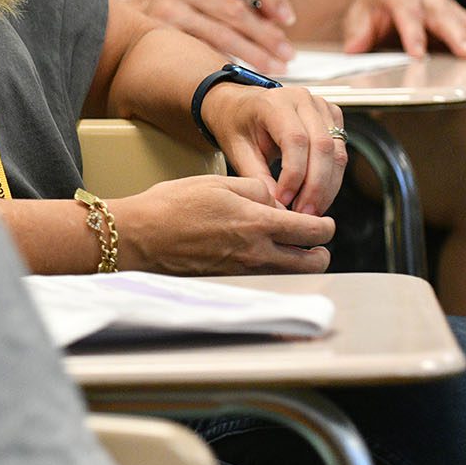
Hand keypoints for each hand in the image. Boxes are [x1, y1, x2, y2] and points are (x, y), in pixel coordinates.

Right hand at [110, 176, 334, 274]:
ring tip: (290, 247)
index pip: (312, 231)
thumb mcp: (218, 183)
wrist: (140, 237)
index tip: (325, 222)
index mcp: (257, 223)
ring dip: (298, 263)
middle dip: (319, 252)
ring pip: (290, 274)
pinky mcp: (230, 281)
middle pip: (310, 263)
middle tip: (314, 240)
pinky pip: (265, 278)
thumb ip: (255, 190)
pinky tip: (260, 253)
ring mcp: (244, 272)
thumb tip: (275, 203)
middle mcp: (256, 253)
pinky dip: (273, 268)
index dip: (325, 227)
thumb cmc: (172, 206)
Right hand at [128, 0, 296, 75]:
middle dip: (268, 35)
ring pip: (222, 35)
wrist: (116, 20)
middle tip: (287, 54)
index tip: (288, 20)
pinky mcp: (160, 34)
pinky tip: (242, 72)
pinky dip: (226, 62)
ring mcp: (167, 7)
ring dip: (254, 54)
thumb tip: (275, 20)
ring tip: (274, 67)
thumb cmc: (168, 4)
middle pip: (237, 9)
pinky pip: (203, 51)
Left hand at [199, 83, 345, 215]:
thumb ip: (256, 176)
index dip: (294, 175)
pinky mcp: (331, 117)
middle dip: (316, 187)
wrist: (240, 105)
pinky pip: (340, 151)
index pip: (295, 140)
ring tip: (312, 210)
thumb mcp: (237, 150)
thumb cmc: (237, 124)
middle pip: (322, 146)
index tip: (284, 201)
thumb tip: (277, 207)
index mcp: (275, 102)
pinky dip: (332, 178)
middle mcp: (302, 99)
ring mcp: (320, 106)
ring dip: (328, 186)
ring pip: (336, 152)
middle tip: (305, 214)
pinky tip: (318, 196)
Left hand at [341, 0, 465, 60]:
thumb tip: (355, 47)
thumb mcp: (357, 16)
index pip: (406, 11)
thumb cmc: (372, 8)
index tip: (418, 55)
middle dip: (456, 35)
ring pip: (464, 19)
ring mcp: (444, 4)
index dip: (412, 33)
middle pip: (441, 15)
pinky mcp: (457, 15)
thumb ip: (357, 31)